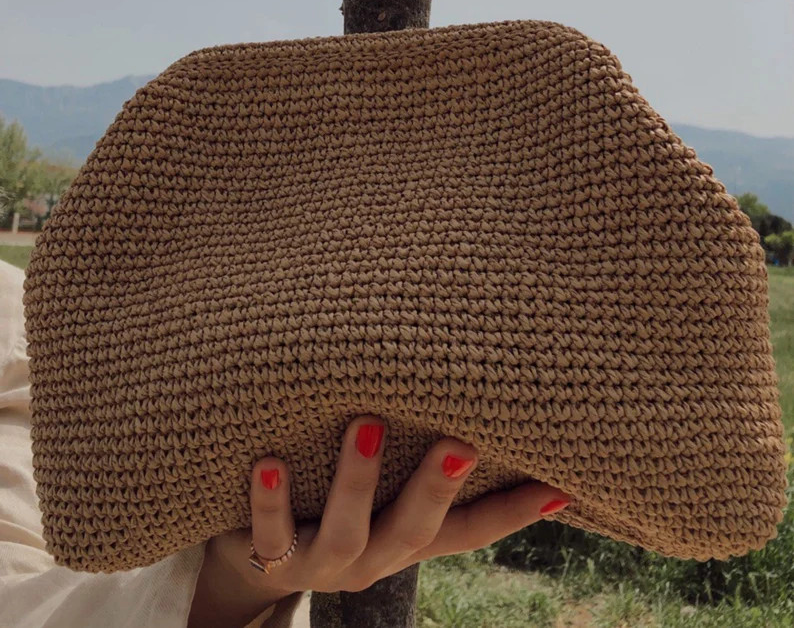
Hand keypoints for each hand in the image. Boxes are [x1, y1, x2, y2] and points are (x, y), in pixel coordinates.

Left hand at [188, 415, 571, 625]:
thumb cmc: (328, 502)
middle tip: (463, 443)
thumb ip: (408, 453)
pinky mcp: (271, 559)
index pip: (470, 530)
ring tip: (366, 422)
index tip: (564, 486)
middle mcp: (373, 558)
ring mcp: (323, 564)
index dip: (515, 513)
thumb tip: (455, 385)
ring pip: (348, 533)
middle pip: (416, 531)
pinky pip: (271, 534)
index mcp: (406, 538)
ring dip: (359, 479)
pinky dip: (273, 501)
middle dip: (438, 488)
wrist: (253, 559)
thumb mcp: (378, 487)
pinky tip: (268, 463)